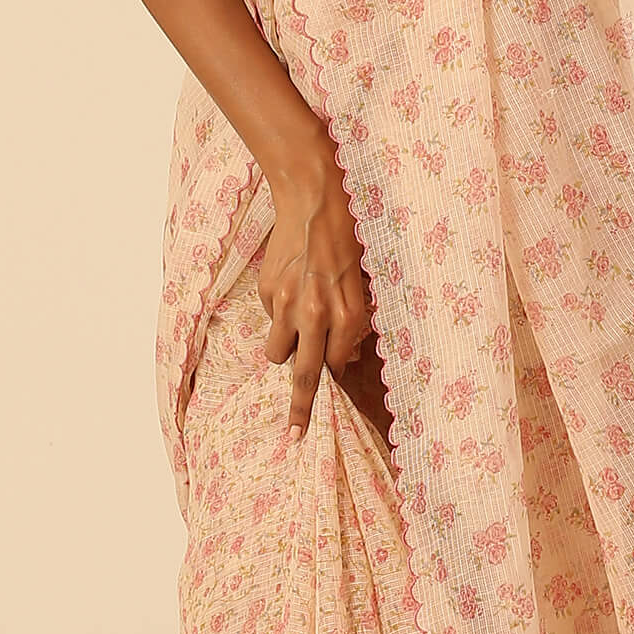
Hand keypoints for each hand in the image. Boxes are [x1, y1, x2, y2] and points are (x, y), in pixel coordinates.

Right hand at [259, 156, 385, 451]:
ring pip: (278, 352)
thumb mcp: (365, 280)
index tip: (329, 390)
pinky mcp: (268, 290)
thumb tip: (341, 354)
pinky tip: (290, 285)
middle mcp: (317, 314)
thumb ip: (354, 321)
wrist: (314, 197)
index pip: (336, 364)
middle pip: (305, 376)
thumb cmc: (349, 237)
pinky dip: (279, 313)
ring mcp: (288, 304)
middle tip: (295, 435)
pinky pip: (270, 318)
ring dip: (286, 350)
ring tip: (294, 330)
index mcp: (348, 313)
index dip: (334, 371)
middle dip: (301, 409)